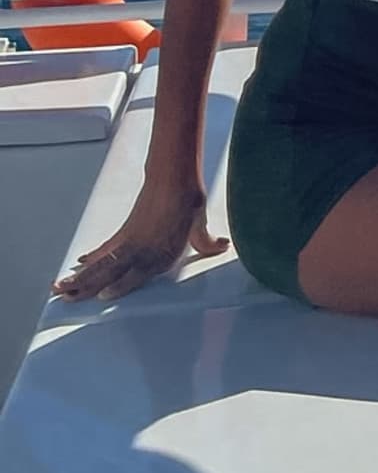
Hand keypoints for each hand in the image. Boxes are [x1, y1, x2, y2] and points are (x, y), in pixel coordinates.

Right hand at [54, 184, 227, 302]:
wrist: (174, 174)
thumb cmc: (188, 200)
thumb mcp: (201, 223)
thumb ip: (207, 241)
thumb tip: (222, 245)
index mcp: (161, 253)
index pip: (136, 274)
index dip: (119, 286)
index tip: (101, 296)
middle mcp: (142, 249)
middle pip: (110, 272)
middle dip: (87, 287)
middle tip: (66, 297)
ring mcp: (131, 240)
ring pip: (101, 263)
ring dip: (81, 276)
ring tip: (60, 286)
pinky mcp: (126, 229)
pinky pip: (106, 247)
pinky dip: (94, 257)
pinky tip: (82, 264)